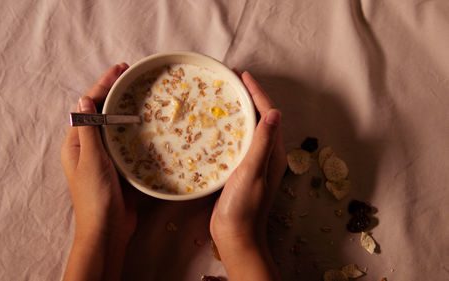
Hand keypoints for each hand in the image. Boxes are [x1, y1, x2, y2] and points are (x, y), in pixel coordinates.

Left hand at [61, 63, 135, 280]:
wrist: (108, 229)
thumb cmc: (94, 196)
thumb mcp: (90, 160)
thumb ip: (88, 130)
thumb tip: (84, 99)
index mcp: (77, 143)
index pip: (88, 106)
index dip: (103, 85)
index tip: (120, 70)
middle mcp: (89, 146)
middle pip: (101, 112)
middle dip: (114, 92)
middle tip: (133, 75)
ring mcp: (105, 155)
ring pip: (114, 125)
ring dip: (125, 108)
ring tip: (141, 92)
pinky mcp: (120, 165)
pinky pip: (126, 140)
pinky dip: (134, 128)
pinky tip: (147, 121)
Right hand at [210, 71, 285, 280]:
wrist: (236, 235)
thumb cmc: (245, 207)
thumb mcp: (253, 173)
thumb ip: (262, 144)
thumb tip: (273, 113)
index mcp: (274, 153)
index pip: (268, 114)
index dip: (257, 93)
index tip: (243, 75)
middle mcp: (267, 154)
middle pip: (261, 118)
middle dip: (249, 96)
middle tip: (232, 80)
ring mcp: (255, 162)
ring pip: (250, 128)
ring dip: (240, 110)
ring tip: (225, 95)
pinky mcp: (242, 170)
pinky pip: (239, 141)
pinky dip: (232, 127)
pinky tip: (219, 125)